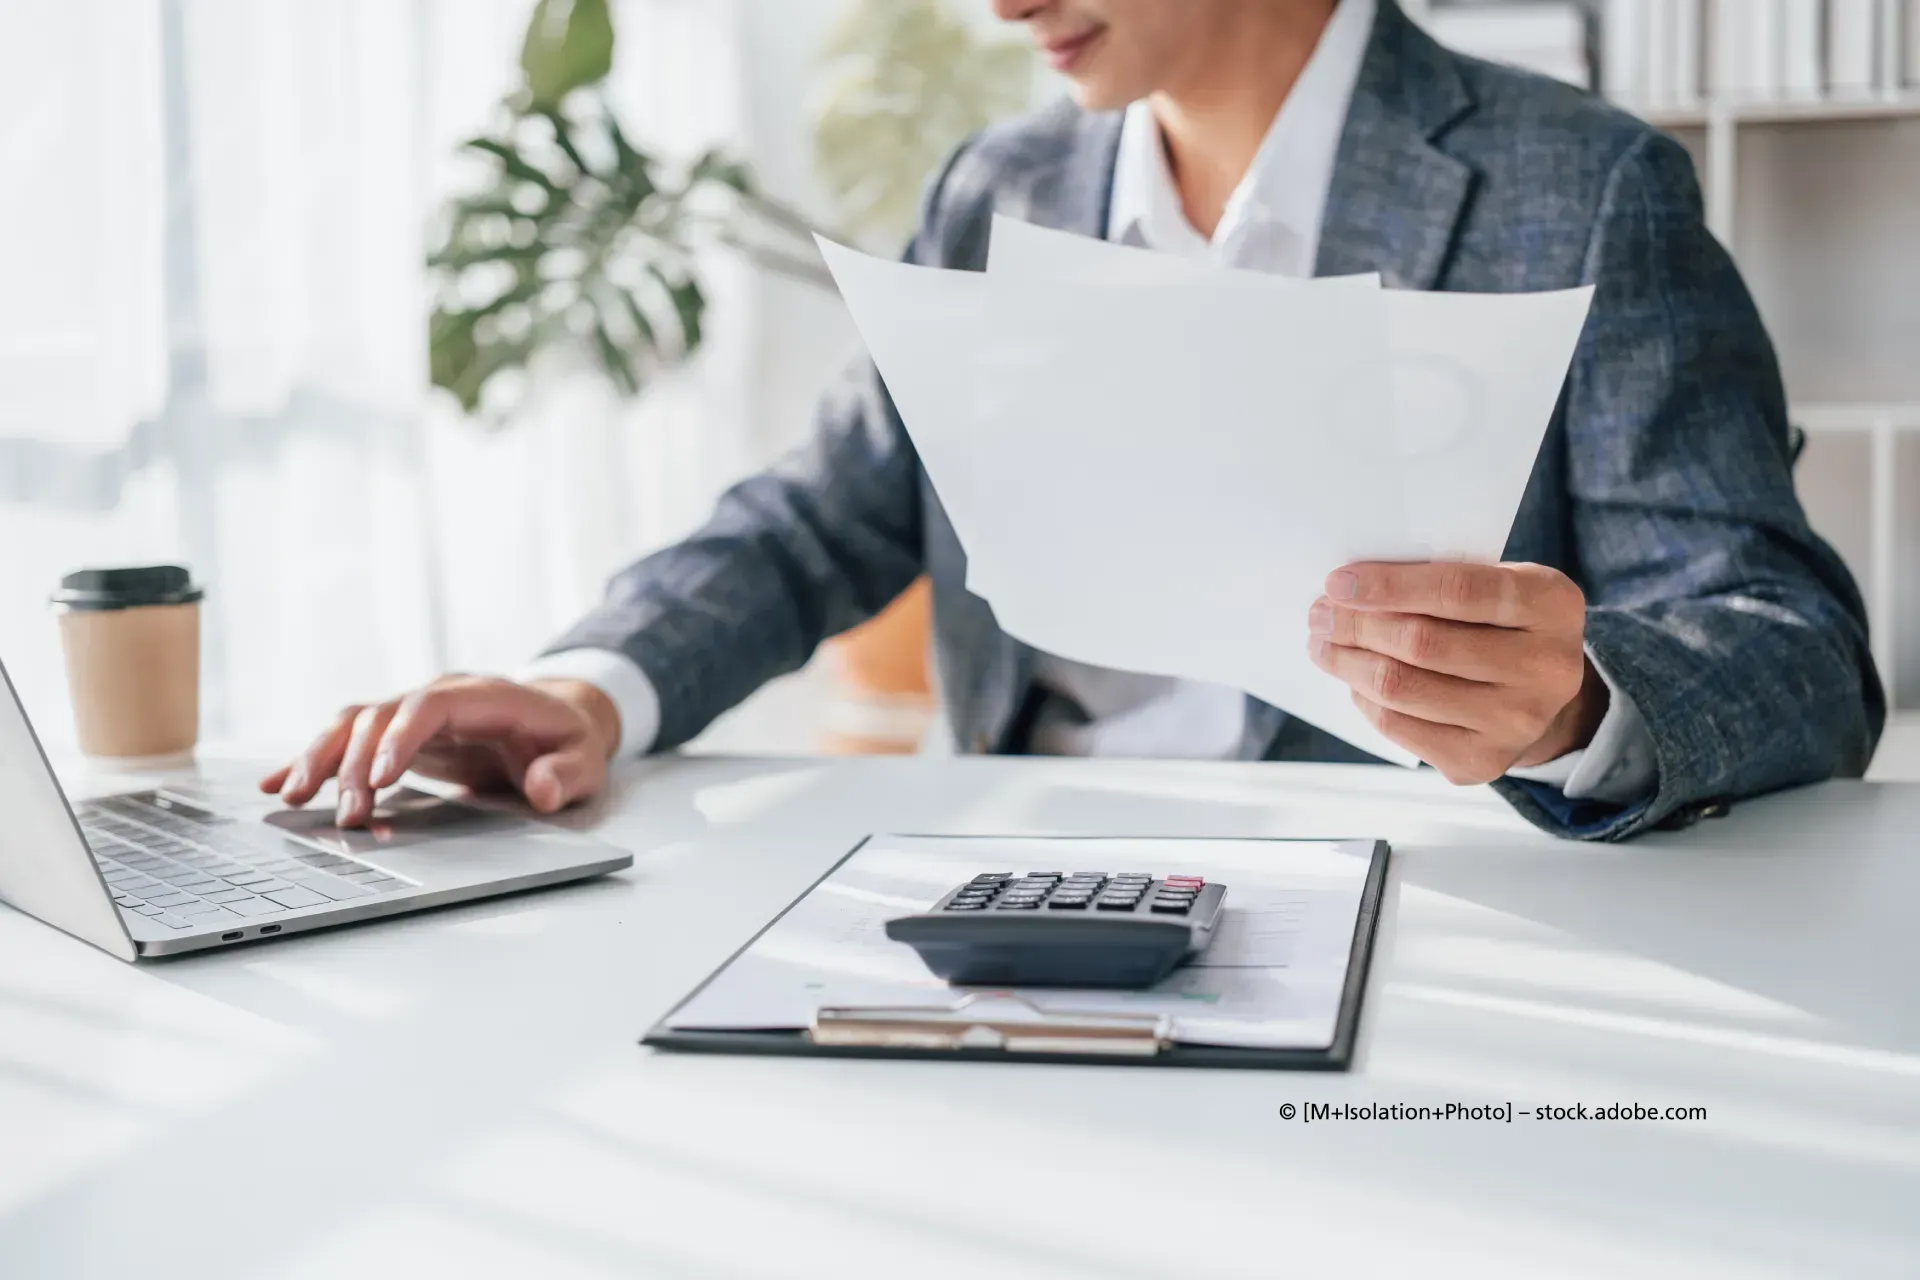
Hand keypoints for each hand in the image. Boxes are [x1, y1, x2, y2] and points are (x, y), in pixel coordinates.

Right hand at [258, 675, 622, 826]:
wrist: (556, 719)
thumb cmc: (568, 741)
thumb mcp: (585, 758)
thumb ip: (567, 772)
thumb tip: (543, 788)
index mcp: (483, 696)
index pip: (431, 705)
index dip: (401, 737)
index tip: (381, 779)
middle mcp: (439, 696)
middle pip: (382, 717)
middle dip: (358, 765)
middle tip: (347, 817)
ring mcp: (413, 713)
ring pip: (354, 725)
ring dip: (322, 758)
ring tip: (293, 797)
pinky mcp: (397, 735)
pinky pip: (348, 740)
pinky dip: (314, 759)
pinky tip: (277, 784)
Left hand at [1307, 561, 1606, 784]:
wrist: (1541, 697)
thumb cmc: (1502, 625)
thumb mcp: (1497, 583)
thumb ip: (1441, 579)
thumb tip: (1350, 588)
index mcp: (1552, 605)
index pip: (1458, 590)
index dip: (1390, 586)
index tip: (1338, 582)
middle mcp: (1546, 668)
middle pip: (1422, 643)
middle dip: (1356, 625)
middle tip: (1320, 614)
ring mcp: (1517, 722)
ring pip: (1402, 687)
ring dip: (1348, 661)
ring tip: (1324, 644)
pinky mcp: (1482, 762)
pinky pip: (1399, 726)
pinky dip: (1365, 699)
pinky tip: (1356, 679)